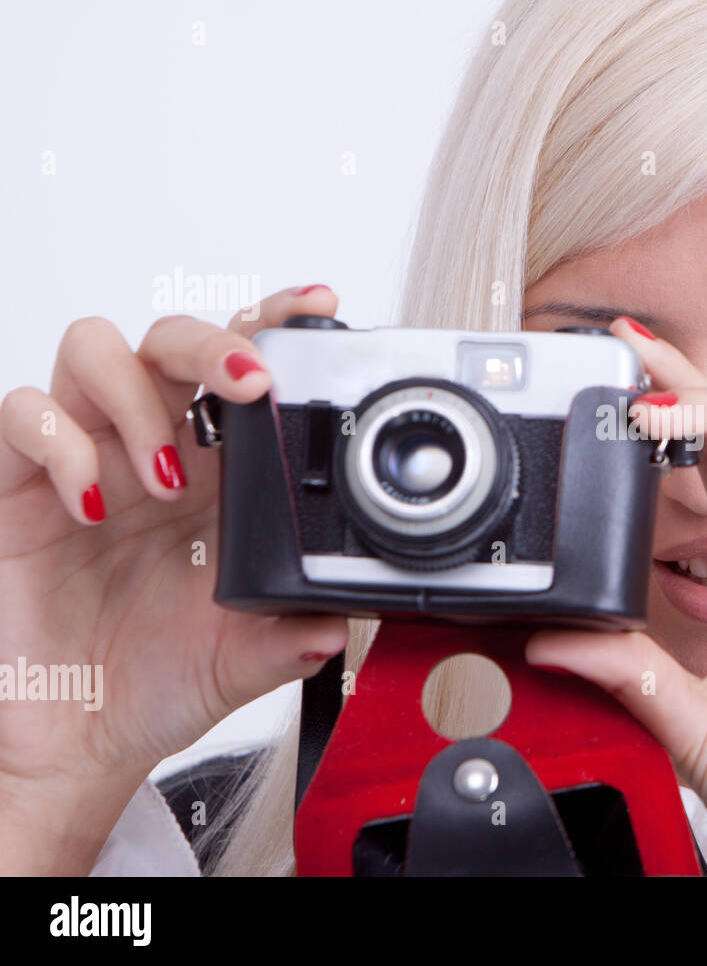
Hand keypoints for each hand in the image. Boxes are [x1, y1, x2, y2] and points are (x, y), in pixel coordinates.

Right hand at [0, 287, 348, 872]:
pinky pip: (22, 415)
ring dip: (138, 398)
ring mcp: (84, 457)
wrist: (79, 738)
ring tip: (165, 476)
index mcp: (218, 474)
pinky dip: (60, 441)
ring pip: (95, 349)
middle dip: (214, 344)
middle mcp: (153, 448)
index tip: (320, 307)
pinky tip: (92, 503)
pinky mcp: (18, 485)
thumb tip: (336, 627)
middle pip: (173, 339)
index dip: (276, 325)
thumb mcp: (241, 662)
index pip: (243, 369)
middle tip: (249, 388)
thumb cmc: (159, 682)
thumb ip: (290, 641)